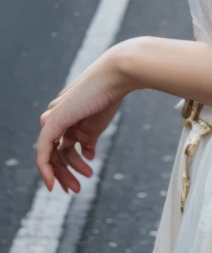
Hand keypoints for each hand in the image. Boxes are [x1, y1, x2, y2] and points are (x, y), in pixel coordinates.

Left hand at [36, 45, 131, 193]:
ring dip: (63, 174)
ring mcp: (54, 118)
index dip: (70, 164)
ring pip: (51, 154)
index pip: (63, 144)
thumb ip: (88, 138)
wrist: (115, 76)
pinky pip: (43, 151)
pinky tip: (54, 183)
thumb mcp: (97, 123)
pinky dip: (47, 169)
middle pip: (56, 151)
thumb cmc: (110, 96)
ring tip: (79, 186)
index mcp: (67, 115)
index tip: (86, 173)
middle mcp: (57, 116)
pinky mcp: (53, 121)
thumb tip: (87, 156)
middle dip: (65, 173)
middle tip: (77, 189)